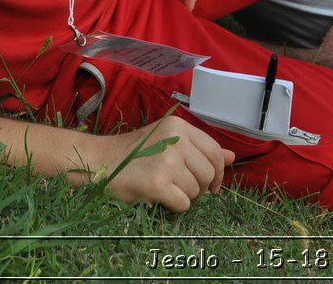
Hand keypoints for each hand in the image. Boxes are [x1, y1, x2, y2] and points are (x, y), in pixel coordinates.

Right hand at [83, 116, 233, 211]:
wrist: (101, 161)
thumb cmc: (135, 152)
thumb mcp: (168, 140)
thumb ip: (200, 147)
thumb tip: (232, 157)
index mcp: (179, 127)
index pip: (214, 151)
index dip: (219, 171)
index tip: (214, 184)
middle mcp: (176, 141)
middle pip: (208, 172)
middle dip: (202, 187)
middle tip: (186, 190)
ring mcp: (167, 162)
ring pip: (196, 190)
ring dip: (186, 196)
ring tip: (168, 190)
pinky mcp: (157, 184)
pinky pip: (184, 203)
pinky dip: (176, 206)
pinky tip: (163, 198)